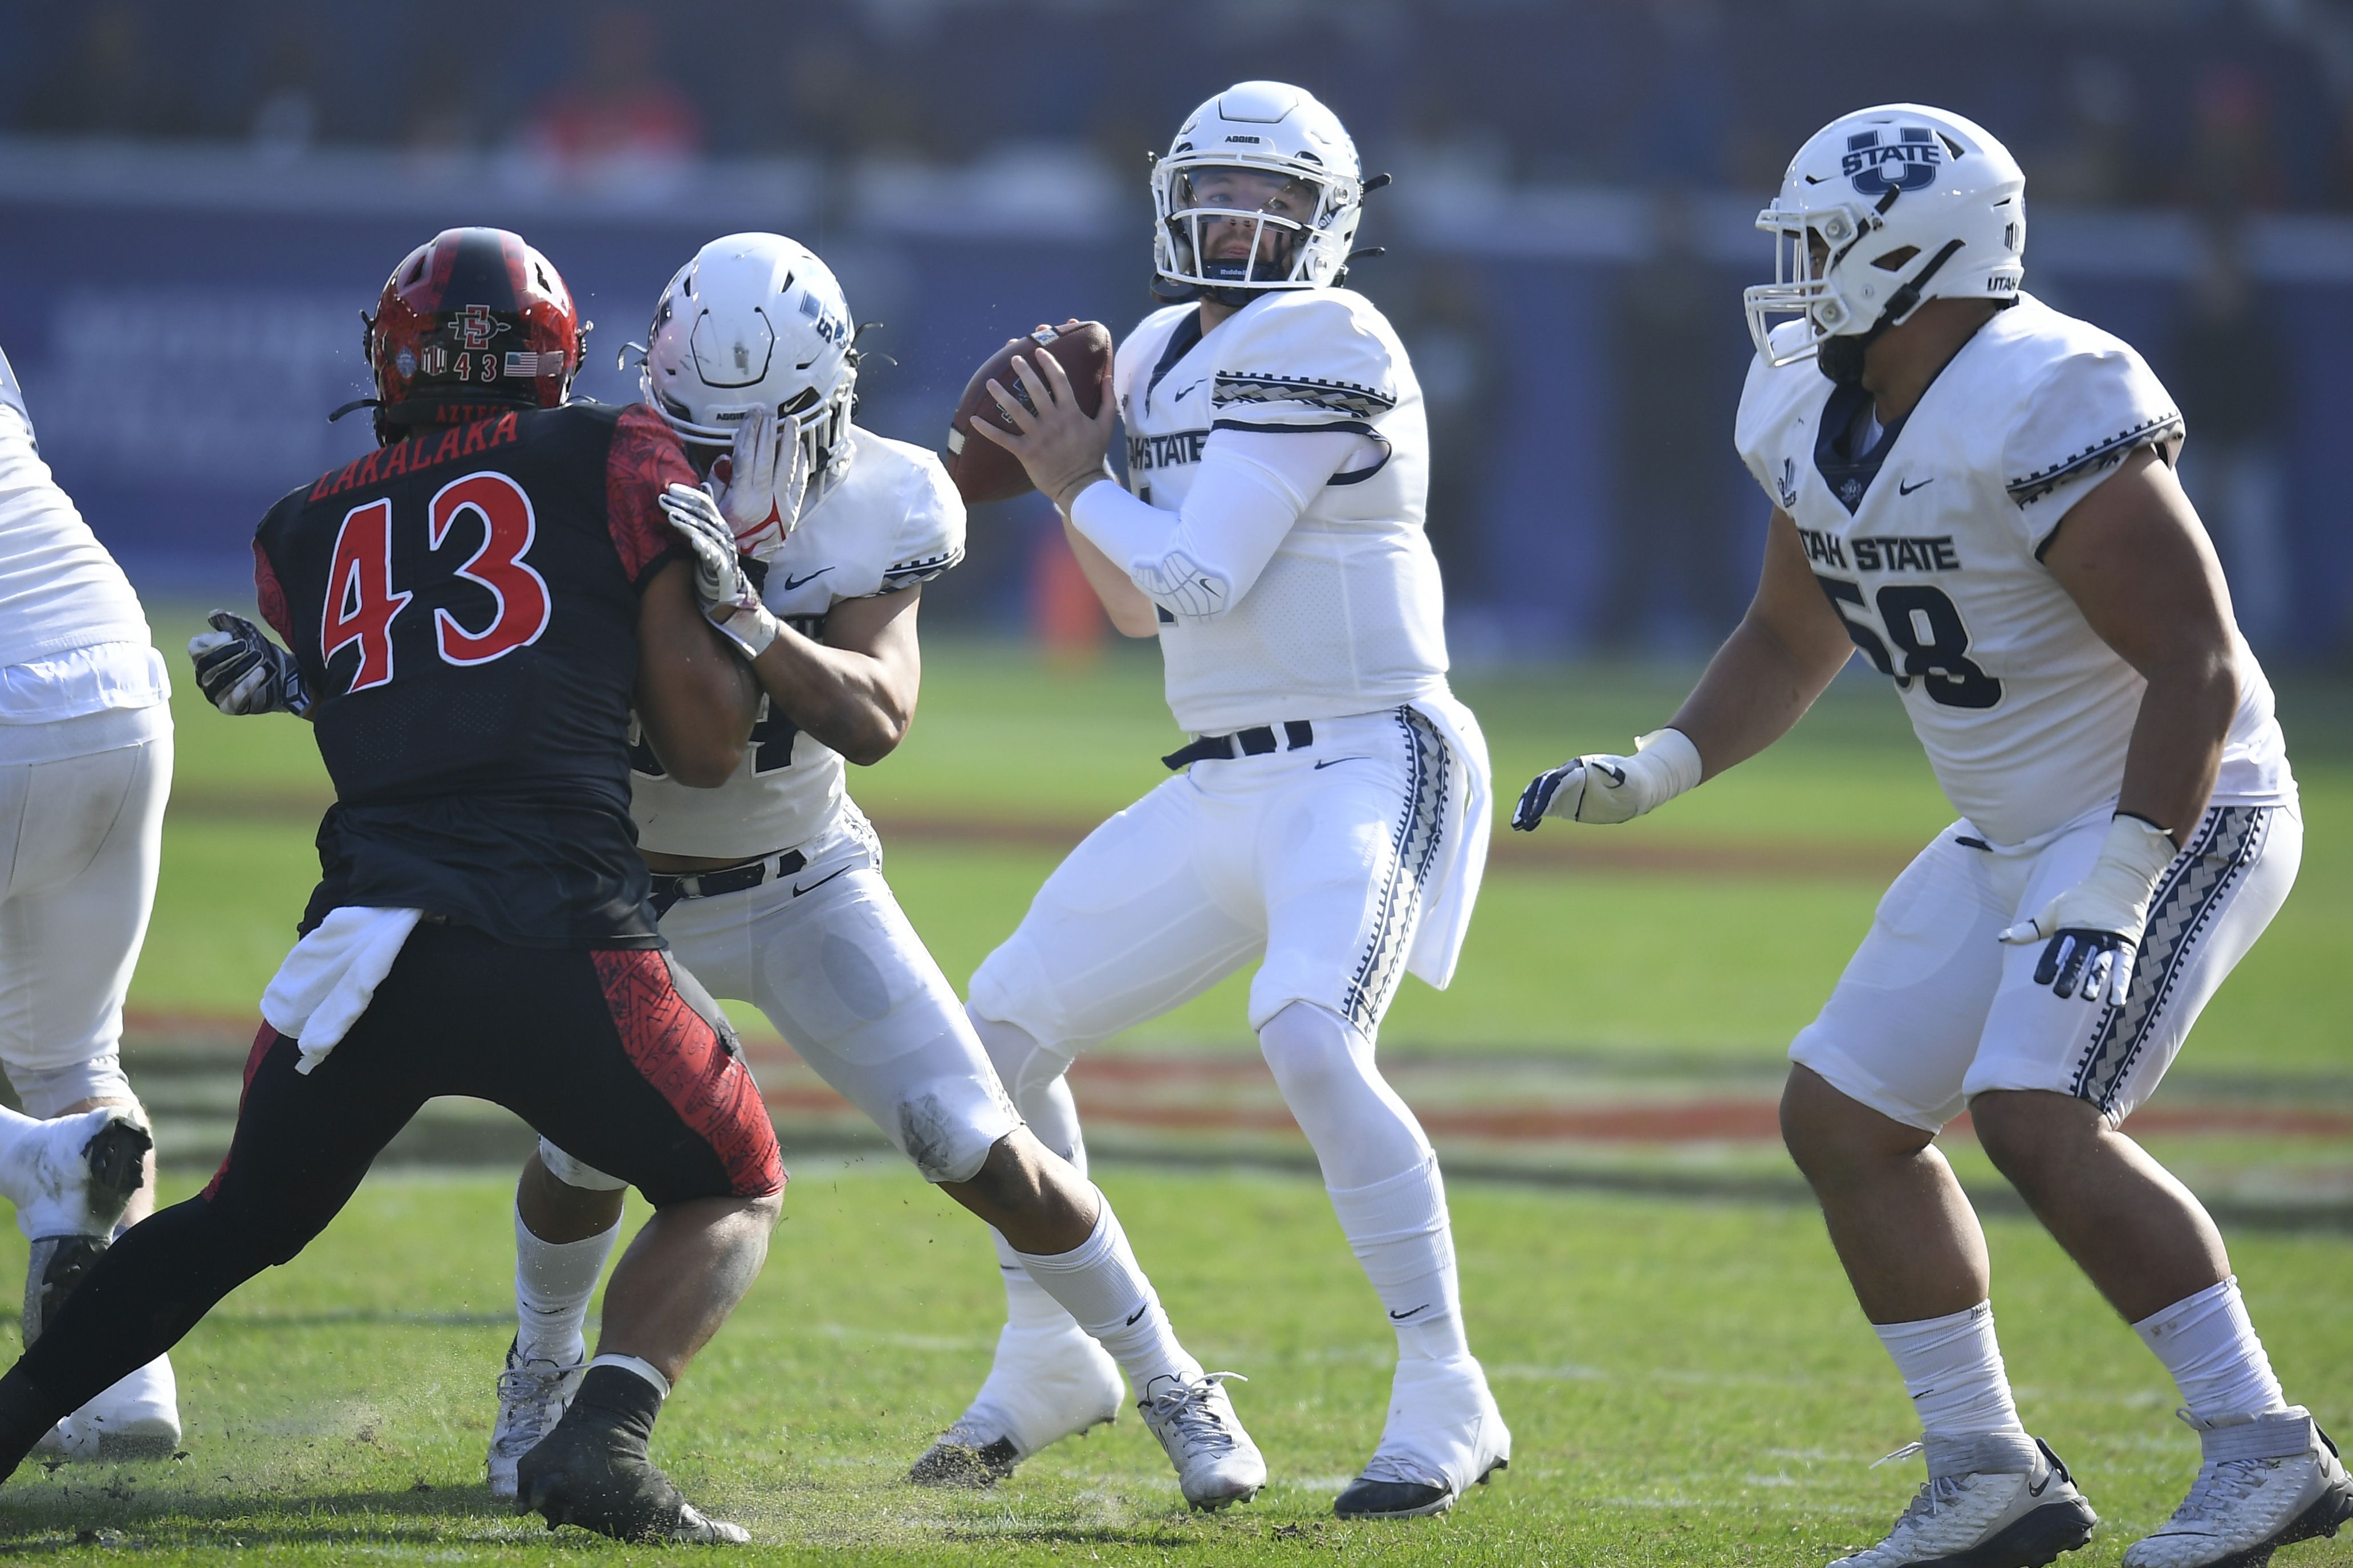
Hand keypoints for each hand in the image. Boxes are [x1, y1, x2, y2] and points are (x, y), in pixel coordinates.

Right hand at [188, 609, 308, 716]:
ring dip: (240, 668)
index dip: (211, 642)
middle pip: (206, 665)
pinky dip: (247, 685)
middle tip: (248, 647)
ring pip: (220, 681)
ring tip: (259, 659)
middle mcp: (204, 677)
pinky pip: (233, 698)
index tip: (230, 637)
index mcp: (204, 658)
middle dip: (228, 654)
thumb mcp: (248, 634)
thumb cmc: (260, 654)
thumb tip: (213, 615)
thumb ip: (231, 623)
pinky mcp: (229, 707)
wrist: (285, 676)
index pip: (195, 650)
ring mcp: (215, 694)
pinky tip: (260, 673)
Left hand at [658, 483, 780, 659]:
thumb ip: (698, 527)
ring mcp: (725, 554)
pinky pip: (713, 555)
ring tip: (670, 515)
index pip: (706, 505)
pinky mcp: (724, 571)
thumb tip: (689, 506)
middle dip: (683, 505)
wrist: (730, 607)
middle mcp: (725, 538)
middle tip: (662, 497)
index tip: (668, 488)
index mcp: (719, 530)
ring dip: (688, 523)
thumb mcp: (704, 548)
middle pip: (704, 515)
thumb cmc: (713, 577)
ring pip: (707, 532)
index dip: (688, 495)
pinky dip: (702, 545)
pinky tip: (690, 539)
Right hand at [712, 404, 808, 560]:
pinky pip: (800, 481)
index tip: (751, 416)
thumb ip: (718, 481)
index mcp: (740, 498)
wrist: (747, 561)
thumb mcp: (713, 507)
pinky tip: (800, 447)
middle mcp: (764, 499)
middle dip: (768, 431)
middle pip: (767, 457)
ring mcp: (782, 504)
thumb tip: (726, 456)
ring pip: (787, 466)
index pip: (746, 457)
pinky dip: (801, 462)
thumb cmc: (726, 531)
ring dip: (789, 441)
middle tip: (769, 412)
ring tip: (791, 422)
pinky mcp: (794, 510)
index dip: (749, 433)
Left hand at [968, 344, 1116, 512]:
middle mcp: (1053, 421)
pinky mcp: (1026, 452)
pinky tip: (973, 419)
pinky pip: (1003, 439)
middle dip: (1023, 371)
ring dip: (1001, 395)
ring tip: (989, 382)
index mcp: (1071, 412)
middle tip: (1012, 358)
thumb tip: (1109, 376)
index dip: (1048, 363)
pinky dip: (987, 430)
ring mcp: (1038, 436)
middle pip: (1035, 389)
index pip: (1059, 380)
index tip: (1039, 351)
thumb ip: (1107, 400)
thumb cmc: (1093, 455)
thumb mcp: (1105, 426)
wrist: (1081, 486)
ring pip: (1016, 410)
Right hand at [1511, 728, 1702, 830]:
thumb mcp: (1630, 779)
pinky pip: (1545, 806)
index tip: (1537, 812)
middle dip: (1530, 802)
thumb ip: (1616, 773)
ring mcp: (1566, 788)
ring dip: (1527, 808)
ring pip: (1539, 794)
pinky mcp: (1566, 801)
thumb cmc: (1636, 782)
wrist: (1638, 787)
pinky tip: (1526, 827)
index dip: (1545, 795)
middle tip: (1521, 821)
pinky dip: (1533, 814)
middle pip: (1542, 785)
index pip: (1557, 780)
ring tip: (1518, 825)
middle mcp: (1569, 775)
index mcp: (1581, 768)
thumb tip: (1601, 767)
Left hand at [1999, 814, 2178, 1003]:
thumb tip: (2001, 938)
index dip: (2050, 964)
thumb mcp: (2054, 910)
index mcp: (2069, 928)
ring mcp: (2109, 942)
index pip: (2057, 949)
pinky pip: (2123, 968)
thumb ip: (2031, 929)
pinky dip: (2119, 985)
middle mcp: (2089, 936)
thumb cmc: (2082, 897)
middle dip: (2070, 975)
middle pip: (2078, 958)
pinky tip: (2115, 1002)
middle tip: (2062, 994)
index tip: (2040, 980)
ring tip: (2088, 997)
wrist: (2120, 882)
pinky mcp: (2127, 947)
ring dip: (2095, 981)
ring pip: (2100, 964)